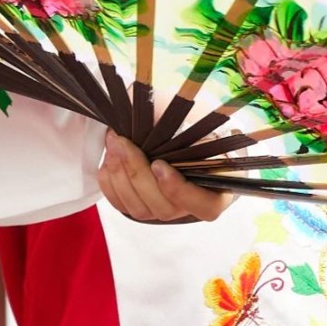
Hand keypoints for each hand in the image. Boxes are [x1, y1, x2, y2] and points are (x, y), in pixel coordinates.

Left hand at [96, 130, 227, 226]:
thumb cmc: (191, 125)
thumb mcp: (196, 119)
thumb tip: (163, 115)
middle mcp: (190, 205)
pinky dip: (110, 183)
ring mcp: (164, 209)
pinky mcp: (141, 206)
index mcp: (217, 187)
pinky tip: (110, 157)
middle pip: (164, 208)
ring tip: (114, 143)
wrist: (173, 129)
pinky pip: (121, 205)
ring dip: (121, 176)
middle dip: (138, 174)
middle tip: (123, 143)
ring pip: (140, 209)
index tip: (158, 164)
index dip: (179, 190)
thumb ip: (187, 121)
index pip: (205, 206)